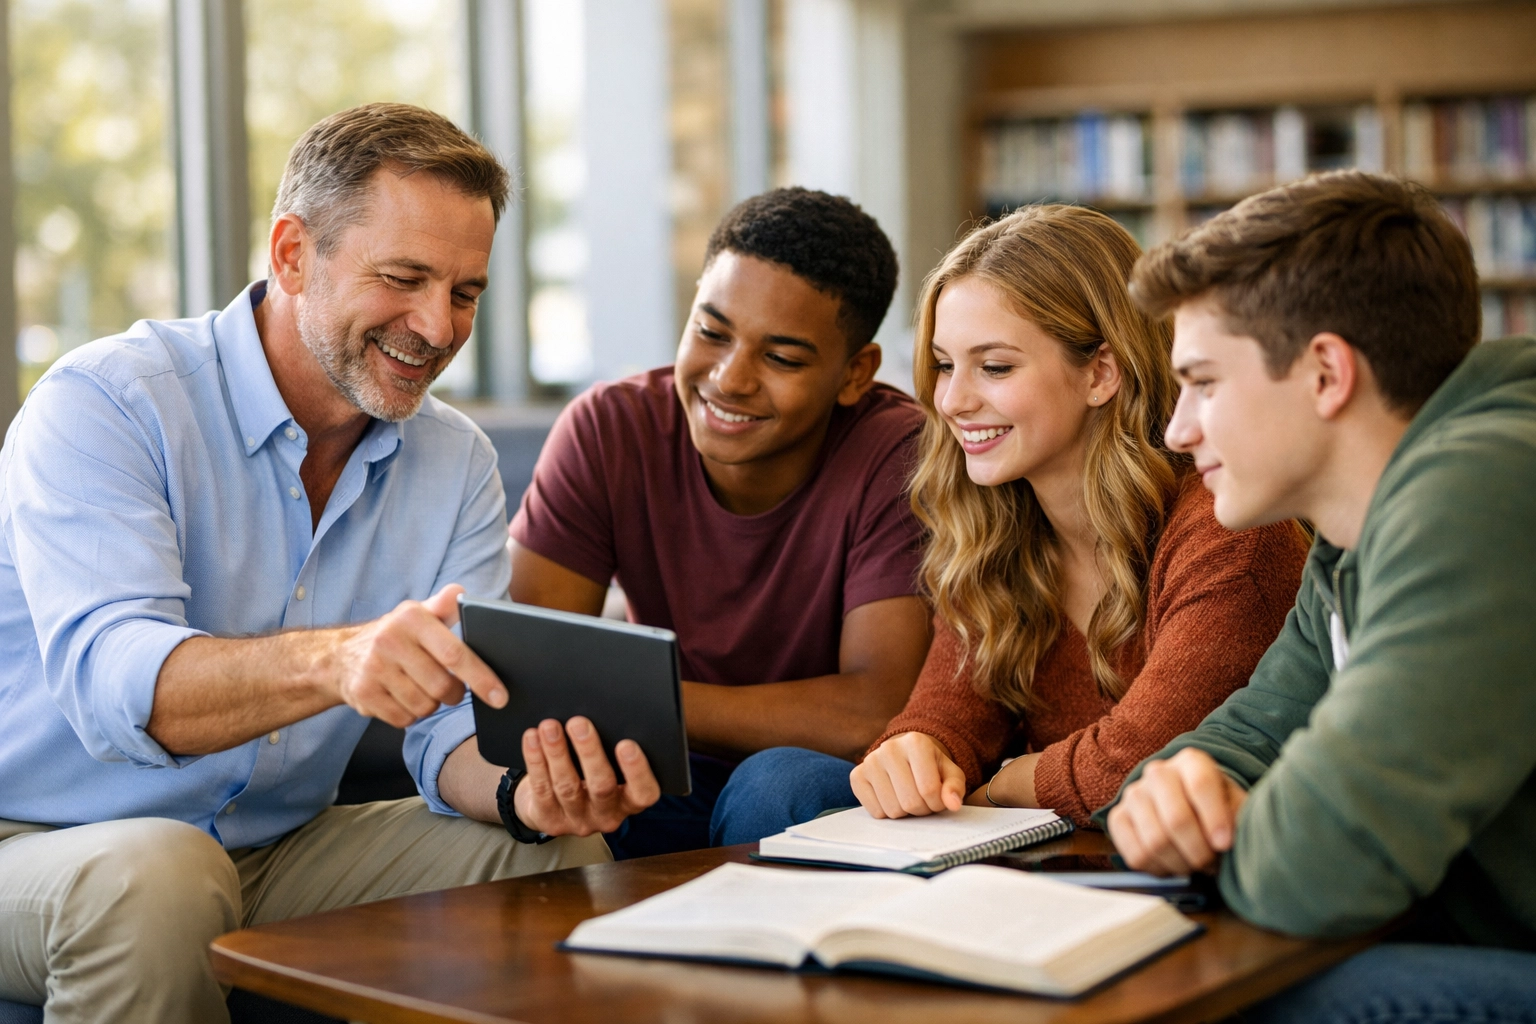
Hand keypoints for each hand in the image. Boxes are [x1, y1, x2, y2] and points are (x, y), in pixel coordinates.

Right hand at [332, 584, 507, 726]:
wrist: (341, 658)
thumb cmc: (395, 636)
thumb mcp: (418, 614)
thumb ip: (444, 605)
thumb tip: (462, 594)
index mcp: (411, 617)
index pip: (454, 654)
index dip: (481, 678)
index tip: (499, 696)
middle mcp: (390, 640)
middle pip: (442, 687)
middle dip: (454, 694)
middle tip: (452, 689)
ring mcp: (374, 669)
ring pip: (424, 706)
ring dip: (431, 705)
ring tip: (421, 688)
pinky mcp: (363, 693)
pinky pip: (404, 719)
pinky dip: (410, 715)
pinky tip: (402, 698)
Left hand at [513, 716, 661, 836]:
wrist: (555, 806)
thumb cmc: (591, 775)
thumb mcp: (610, 767)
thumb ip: (612, 747)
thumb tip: (603, 711)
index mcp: (630, 800)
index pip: (644, 792)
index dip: (637, 770)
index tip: (626, 744)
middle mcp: (608, 815)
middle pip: (601, 786)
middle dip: (589, 752)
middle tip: (578, 722)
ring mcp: (578, 820)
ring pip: (567, 786)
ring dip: (557, 753)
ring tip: (550, 727)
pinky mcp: (550, 820)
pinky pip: (542, 789)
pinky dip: (536, 761)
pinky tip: (533, 739)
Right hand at [850, 732, 966, 817]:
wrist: (905, 757)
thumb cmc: (930, 768)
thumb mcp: (950, 774)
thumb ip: (955, 787)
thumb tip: (953, 803)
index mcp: (915, 742)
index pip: (929, 789)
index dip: (937, 803)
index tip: (938, 798)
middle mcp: (889, 748)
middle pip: (910, 802)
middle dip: (922, 809)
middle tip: (923, 800)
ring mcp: (869, 761)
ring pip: (892, 810)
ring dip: (905, 813)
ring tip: (908, 798)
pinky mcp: (856, 776)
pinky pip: (875, 811)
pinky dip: (887, 812)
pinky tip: (892, 797)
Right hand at [1107, 748, 1247, 875]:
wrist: (1188, 805)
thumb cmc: (1217, 808)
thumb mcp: (1236, 804)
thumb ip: (1238, 818)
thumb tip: (1228, 842)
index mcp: (1191, 762)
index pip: (1201, 784)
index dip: (1215, 819)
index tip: (1226, 845)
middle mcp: (1158, 773)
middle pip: (1176, 818)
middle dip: (1199, 852)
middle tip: (1212, 863)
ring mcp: (1134, 795)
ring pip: (1155, 841)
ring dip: (1180, 864)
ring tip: (1195, 865)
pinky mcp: (1118, 818)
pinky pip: (1135, 855)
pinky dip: (1158, 869)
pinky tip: (1173, 864)